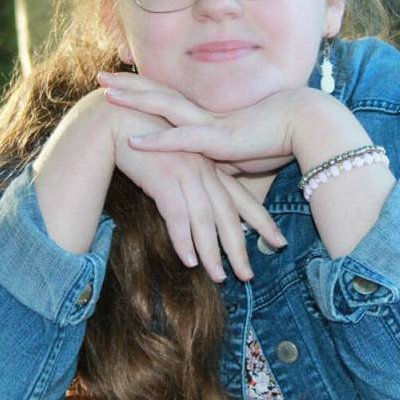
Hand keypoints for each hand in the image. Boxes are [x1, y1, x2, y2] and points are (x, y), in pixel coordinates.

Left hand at [98, 71, 317, 172]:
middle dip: (129, 85)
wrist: (307, 125)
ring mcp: (209, 124)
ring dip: (133, 100)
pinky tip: (132, 140)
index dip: (144, 89)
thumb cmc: (281, 139)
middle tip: (101, 76)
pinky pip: (180, 140)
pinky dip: (155, 141)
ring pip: (163, 108)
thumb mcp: (246, 155)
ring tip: (106, 93)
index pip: (169, 99)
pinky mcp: (217, 140)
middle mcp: (204, 115)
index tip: (122, 82)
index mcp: (209, 117)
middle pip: (159, 94)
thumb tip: (216, 175)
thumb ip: (226, 162)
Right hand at [106, 102, 286, 282]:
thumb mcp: (177, 165)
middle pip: (228, 216)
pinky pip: (178, 215)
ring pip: (206, 220)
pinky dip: (184, 240)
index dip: (262, 222)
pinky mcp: (165, 179)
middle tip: (249, 276)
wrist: (121, 122)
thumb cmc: (147, 145)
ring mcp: (186, 175)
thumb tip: (202, 215)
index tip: (279, 242)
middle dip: (240, 248)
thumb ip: (193, 186)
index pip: (242, 200)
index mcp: (211, 169)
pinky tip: (189, 261)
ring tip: (220, 278)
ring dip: (213, 253)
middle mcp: (204, 173)